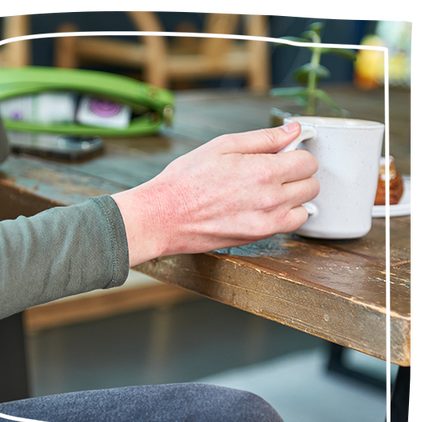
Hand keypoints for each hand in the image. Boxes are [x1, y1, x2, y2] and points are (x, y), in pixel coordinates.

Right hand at [112, 122, 318, 266]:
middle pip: (312, 184)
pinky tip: (269, 206)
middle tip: (278, 169)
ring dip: (296, 195)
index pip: (307, 161)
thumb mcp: (223, 145)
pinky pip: (291, 225)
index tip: (287, 153)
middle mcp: (271, 199)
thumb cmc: (186, 180)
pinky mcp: (259, 237)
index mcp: (264, 171)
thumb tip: (293, 130)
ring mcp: (267, 222)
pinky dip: (287, 214)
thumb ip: (264, 138)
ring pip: (306, 206)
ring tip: (272, 189)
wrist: (164, 216)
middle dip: (299, 173)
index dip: (298, 153)